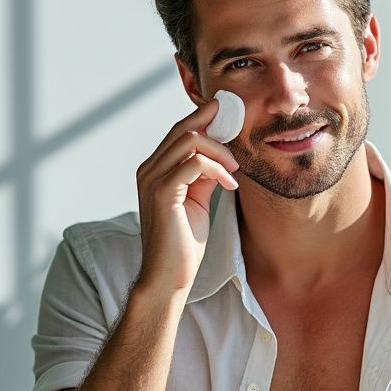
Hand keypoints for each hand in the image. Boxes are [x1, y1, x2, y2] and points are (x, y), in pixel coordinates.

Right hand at [134, 99, 240, 295]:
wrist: (170, 275)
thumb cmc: (183, 243)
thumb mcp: (197, 200)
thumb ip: (203, 176)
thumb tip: (219, 156)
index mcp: (155, 169)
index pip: (179, 131)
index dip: (204, 118)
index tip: (230, 116)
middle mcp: (149, 169)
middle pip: (184, 128)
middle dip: (216, 125)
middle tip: (241, 134)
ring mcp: (152, 179)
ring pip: (190, 141)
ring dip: (220, 151)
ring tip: (235, 170)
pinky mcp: (162, 192)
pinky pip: (194, 164)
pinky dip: (218, 169)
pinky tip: (229, 185)